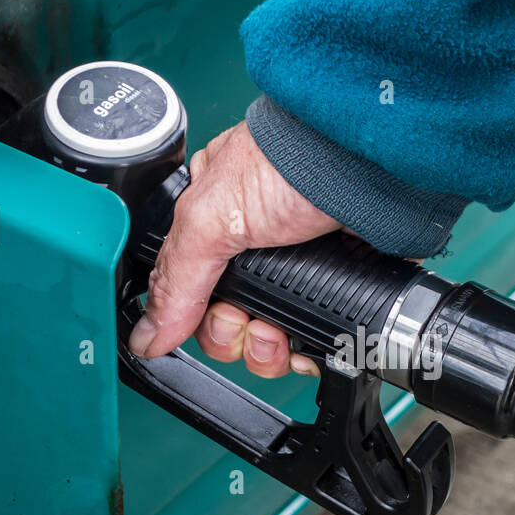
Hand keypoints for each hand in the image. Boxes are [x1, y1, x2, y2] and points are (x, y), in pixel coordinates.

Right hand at [127, 121, 340, 376]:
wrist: (366, 168)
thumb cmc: (292, 163)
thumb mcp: (212, 215)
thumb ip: (176, 278)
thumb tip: (148, 334)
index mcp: (216, 226)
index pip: (191, 293)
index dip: (198, 318)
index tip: (211, 319)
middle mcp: (255, 251)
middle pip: (229, 324)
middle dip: (234, 336)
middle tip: (245, 321)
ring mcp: (298, 272)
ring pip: (268, 340)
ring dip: (267, 351)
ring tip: (278, 336)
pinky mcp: (336, 290)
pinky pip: (312, 339)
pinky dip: (307, 351)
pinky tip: (306, 346)